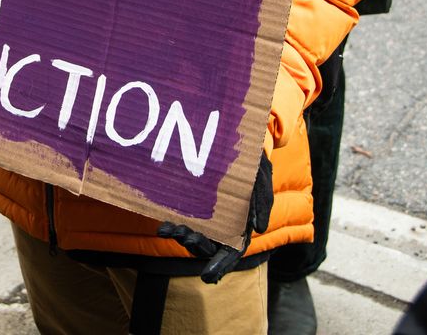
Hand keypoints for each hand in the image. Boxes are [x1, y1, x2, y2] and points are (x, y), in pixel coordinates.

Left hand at [158, 153, 272, 283]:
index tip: (207, 277)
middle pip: (208, 247)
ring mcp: (207, 220)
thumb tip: (259, 228)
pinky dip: (173, 225)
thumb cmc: (250, 167)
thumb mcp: (261, 179)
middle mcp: (223, 228)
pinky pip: (182, 222)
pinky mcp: (193, 209)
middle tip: (186, 237)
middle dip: (195, 246)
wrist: (232, 149)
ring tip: (167, 230)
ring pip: (193, 236)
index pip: (232, 254)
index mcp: (241, 228)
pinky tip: (163, 224)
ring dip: (181, 236)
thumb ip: (262, 202)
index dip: (221, 266)